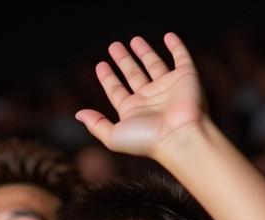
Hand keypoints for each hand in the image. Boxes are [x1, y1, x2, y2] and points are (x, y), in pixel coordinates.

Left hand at [76, 33, 205, 159]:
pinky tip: (168, 36)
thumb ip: (96, 124)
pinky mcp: (185, 76)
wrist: (179, 136)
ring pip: (153, 64)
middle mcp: (149, 98)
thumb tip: (78, 114)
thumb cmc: (146, 139)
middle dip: (123, 60)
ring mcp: (167, 86)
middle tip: (114, 46)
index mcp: (132, 110)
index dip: (108, 78)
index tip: (100, 65)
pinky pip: (181, 57)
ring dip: (144, 52)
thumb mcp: (113, 136)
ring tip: (134, 40)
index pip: (116, 90)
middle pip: (132, 74)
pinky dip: (176, 46)